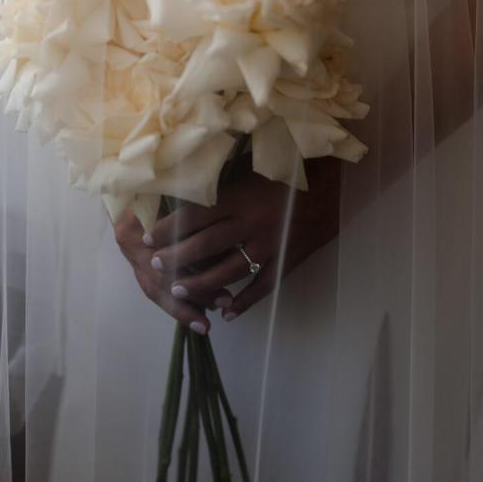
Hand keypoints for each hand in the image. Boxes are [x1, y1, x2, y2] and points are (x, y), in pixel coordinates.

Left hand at [113, 155, 341, 330]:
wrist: (335, 181)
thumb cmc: (288, 168)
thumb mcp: (252, 168)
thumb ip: (223, 183)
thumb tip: (185, 188)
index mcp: (240, 197)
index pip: (193, 216)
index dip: (167, 229)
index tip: (147, 238)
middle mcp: (251, 223)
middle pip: (204, 246)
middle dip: (176, 259)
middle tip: (157, 265)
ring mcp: (270, 245)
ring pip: (228, 272)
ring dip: (201, 284)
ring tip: (179, 290)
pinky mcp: (288, 260)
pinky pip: (262, 287)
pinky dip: (244, 302)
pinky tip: (227, 313)